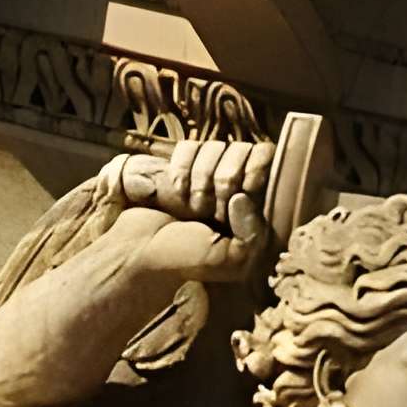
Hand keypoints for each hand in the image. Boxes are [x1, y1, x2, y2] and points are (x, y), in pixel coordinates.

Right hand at [101, 140, 276, 283]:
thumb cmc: (187, 260)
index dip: (254, 171)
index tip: (238, 198)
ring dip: (201, 176)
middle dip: (223, 180)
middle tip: (210, 210)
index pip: (267, 158)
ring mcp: (207, 173)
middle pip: (241, 148)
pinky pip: (189, 146)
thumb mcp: (230, 261)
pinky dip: (182, 167)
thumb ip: (252, 235)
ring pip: (215, 146)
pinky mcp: (181, 166)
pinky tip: (178, 191)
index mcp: (253, 204)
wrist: (139, 253)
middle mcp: (234, 185)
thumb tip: (243, 196)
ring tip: (193, 205)